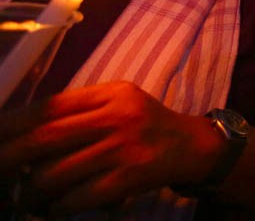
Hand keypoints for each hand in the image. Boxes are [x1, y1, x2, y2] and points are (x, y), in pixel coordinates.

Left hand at [0, 81, 214, 211]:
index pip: (49, 107)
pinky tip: (57, 205)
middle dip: (9, 158)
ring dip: (34, 190)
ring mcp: (123, 147)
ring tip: (29, 195)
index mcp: (108, 94)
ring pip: (56, 172)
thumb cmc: (144, 123)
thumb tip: (23, 132)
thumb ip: (79, 110)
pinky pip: (77, 196)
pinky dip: (59, 205)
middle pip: (45, 138)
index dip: (13, 124)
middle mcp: (115, 116)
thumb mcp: (117, 102)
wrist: (191, 145)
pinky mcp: (129, 176)